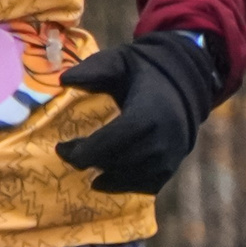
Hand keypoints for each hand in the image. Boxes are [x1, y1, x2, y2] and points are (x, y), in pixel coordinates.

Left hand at [57, 31, 219, 193]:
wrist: (183, 83)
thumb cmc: (143, 71)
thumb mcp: (118, 61)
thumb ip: (92, 70)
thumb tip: (62, 80)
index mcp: (152, 109)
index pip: (120, 136)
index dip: (90, 147)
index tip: (61, 147)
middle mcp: (166, 136)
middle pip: (124, 159)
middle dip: (90, 160)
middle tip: (66, 153)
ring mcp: (173, 154)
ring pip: (135, 176)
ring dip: (105, 175)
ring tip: (84, 163)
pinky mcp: (174, 165)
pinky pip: (148, 185)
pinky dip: (124, 185)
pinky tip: (102, 181)